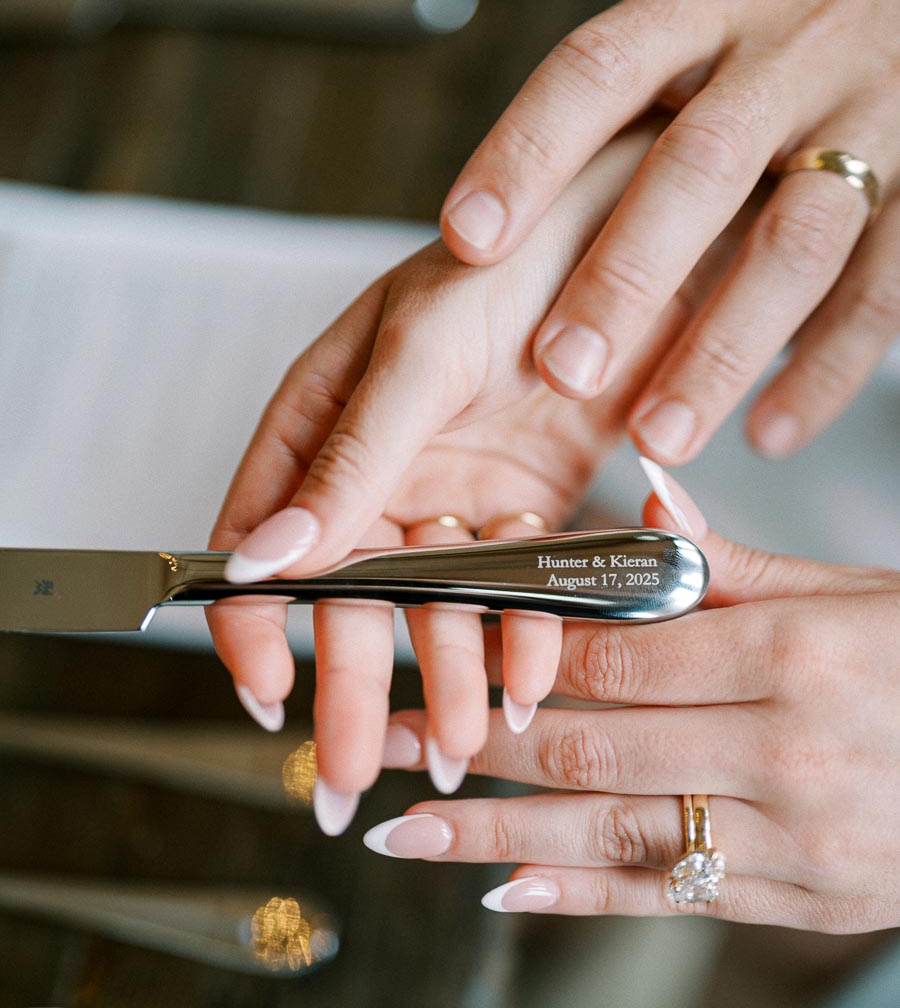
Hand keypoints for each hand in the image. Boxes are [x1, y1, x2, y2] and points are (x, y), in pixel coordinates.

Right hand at [210, 123, 719, 826]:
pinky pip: (516, 588)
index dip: (250, 620)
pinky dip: (526, 635)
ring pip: (435, 605)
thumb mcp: (416, 352)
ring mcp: (451, 492)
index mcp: (321, 422)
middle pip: (348, 594)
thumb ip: (348, 458)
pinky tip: (528, 683)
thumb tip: (263, 556)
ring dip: (442, 677)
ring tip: (454, 746)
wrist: (633, 233)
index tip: (264, 694)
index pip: (259, 535)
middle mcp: (379, 468)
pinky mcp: (525, 507)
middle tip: (350, 775)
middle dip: (349, 685)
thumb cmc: (507, 259)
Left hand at [368, 470, 899, 932]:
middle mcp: (781, 751)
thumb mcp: (856, 593)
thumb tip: (649, 501)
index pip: (617, 652)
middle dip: (469, 737)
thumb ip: (738, 563)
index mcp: (792, 655)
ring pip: (607, 833)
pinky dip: (578, 895)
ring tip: (400, 827)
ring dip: (489, 835)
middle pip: (589, 743)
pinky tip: (499, 890)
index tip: (444, 642)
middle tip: (377, 733)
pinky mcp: (798, 902)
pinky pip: (668, 897)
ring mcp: (790, 839)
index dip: (515, 649)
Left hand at [440, 0, 899, 461]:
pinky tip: (771, 426)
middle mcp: (787, 55)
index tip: (467, 238)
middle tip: (565, 366)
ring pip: (793, 242)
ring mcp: (867, 116)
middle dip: (623, 277)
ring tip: (660, 432)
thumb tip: (523, 184)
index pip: (600, 70)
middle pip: (695, 169)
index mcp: (710, 1)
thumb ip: (638, 77)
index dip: (527, 153)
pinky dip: (826, 366)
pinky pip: (883, 285)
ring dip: (721, 348)